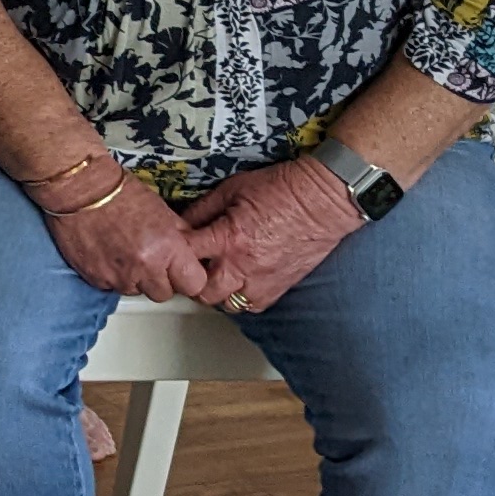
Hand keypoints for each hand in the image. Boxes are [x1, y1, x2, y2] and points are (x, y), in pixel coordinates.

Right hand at [40, 161, 217, 302]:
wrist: (80, 189)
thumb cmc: (121, 193)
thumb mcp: (163, 210)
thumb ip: (180, 237)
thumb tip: (190, 253)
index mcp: (167, 248)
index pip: (194, 285)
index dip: (188, 277)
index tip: (182, 270)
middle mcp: (144, 267)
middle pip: (164, 294)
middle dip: (161, 280)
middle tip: (152, 260)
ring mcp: (118, 276)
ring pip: (136, 292)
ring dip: (135, 279)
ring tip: (126, 254)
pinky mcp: (95, 278)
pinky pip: (112, 287)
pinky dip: (113, 275)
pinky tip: (108, 254)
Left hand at [175, 157, 365, 313]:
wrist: (324, 200)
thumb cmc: (281, 189)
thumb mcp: (232, 189)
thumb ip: (202, 209)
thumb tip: (180, 222)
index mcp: (228, 238)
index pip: (185, 255)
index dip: (172, 251)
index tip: (170, 246)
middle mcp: (242, 266)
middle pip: (200, 290)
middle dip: (191, 279)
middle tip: (191, 265)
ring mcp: (261, 281)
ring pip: (224, 303)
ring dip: (215, 291)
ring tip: (214, 274)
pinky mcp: (278, 288)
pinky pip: (250, 306)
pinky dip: (240, 297)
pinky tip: (237, 281)